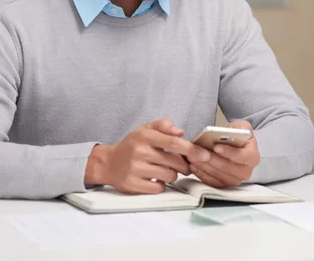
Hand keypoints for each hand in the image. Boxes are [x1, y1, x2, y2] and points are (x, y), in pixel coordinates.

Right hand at [85, 119, 210, 193]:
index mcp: (144, 136)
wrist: (109, 163)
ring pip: (170, 176)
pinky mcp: (133, 185)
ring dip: (172, 175)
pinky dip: (161, 185)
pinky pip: (159, 188)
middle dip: (184, 165)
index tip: (204, 154)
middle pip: (175, 162)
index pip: (173, 142)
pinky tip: (154, 178)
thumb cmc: (132, 146)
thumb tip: (180, 131)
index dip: (191, 149)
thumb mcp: (145, 129)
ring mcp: (135, 169)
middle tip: (182, 165)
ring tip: (164, 170)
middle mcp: (139, 152)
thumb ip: (163, 126)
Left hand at [189, 120, 259, 187]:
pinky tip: (193, 165)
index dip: (229, 152)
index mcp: (252, 157)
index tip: (216, 146)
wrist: (236, 148)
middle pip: (227, 167)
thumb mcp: (242, 127)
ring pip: (217, 175)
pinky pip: (211, 181)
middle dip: (211, 158)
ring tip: (192, 156)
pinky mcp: (224, 185)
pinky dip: (201, 173)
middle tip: (198, 151)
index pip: (242, 156)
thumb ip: (237, 128)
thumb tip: (226, 131)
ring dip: (203, 165)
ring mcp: (235, 180)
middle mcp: (246, 171)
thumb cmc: (238, 138)